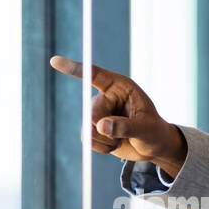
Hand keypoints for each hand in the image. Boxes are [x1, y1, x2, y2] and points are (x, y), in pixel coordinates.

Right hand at [49, 56, 187, 174]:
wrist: (153, 147)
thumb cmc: (154, 132)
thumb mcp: (146, 129)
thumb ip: (126, 127)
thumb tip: (100, 126)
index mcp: (120, 87)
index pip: (95, 75)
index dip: (75, 68)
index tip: (55, 61)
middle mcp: (106, 96)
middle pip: (91, 112)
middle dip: (104, 129)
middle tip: (121, 136)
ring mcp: (97, 112)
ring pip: (88, 128)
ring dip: (104, 140)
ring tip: (120, 140)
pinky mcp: (93, 128)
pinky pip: (88, 139)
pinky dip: (101, 147)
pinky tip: (114, 145)